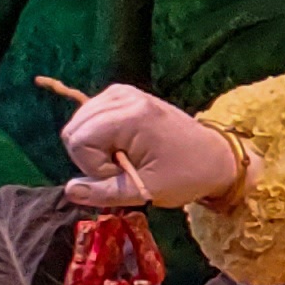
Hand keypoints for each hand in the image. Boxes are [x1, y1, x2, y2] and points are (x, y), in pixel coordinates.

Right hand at [59, 85, 244, 211]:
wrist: (215, 158)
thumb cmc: (186, 175)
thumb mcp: (146, 191)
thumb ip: (103, 192)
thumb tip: (69, 190)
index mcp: (131, 115)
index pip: (79, 140)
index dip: (93, 166)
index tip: (123, 174)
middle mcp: (123, 96)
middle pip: (74, 129)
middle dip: (90, 157)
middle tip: (123, 168)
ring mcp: (123, 92)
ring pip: (79, 122)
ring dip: (94, 147)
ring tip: (125, 158)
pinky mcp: (123, 95)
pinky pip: (90, 116)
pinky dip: (98, 135)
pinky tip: (121, 146)